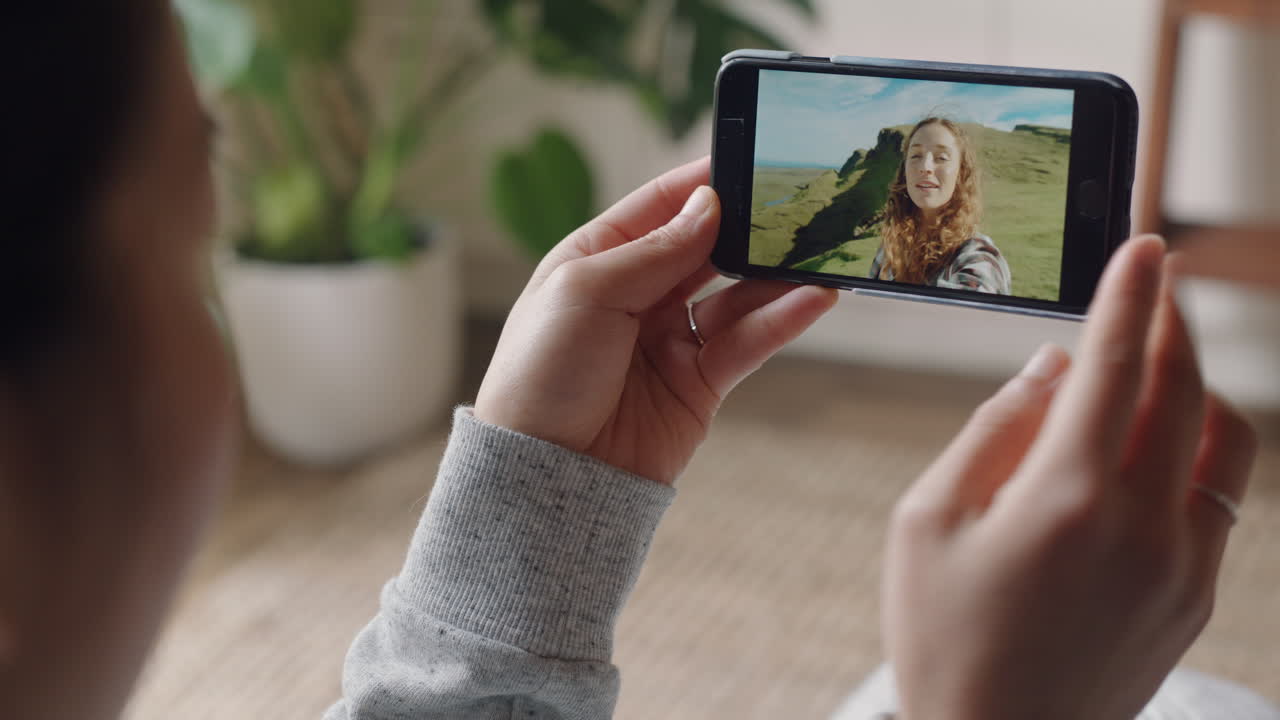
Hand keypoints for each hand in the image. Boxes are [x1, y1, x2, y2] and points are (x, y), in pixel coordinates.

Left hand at [475, 158, 836, 483]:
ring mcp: (669, 339)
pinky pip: (747, 343)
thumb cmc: (542, 376)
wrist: (547, 475)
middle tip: (798, 202)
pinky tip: (813, 297)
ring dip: (776, 274)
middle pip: (705, 247)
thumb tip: (708, 206)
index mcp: (597, 261)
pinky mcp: (698, 384)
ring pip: (735, 295)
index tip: (752, 159)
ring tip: (821, 250)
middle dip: (748, 226)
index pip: (659, 206)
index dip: (703, 182)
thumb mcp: (587, 293)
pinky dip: (781, 319)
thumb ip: (654, 251)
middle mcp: (637, 295)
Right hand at [884, 235, 1257, 719]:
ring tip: (1156, 365)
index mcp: (1066, 499)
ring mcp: (1184, 567)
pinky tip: (1153, 447)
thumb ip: (992, 433)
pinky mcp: (1196, 599)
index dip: (1130, 295)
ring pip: (1224, 441)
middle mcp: (1143, 526)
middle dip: (1171, 322)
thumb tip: (1050, 370)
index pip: (1115, 366)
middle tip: (1155, 283)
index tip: (1145, 245)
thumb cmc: (942, 637)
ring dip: (1197, 384)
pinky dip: (1196, 449)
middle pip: (1184, 389)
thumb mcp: (927, 524)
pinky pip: (1220, 498)